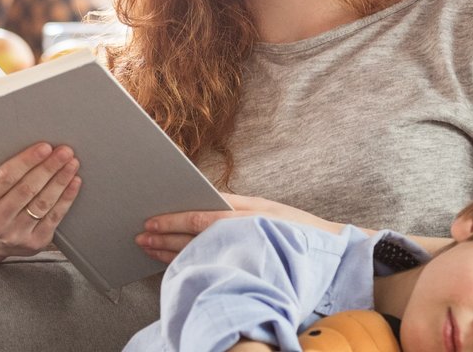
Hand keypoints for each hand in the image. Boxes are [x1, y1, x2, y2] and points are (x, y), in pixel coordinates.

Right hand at [0, 140, 82, 259]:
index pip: (5, 178)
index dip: (27, 161)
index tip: (45, 147)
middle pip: (28, 190)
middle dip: (49, 168)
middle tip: (65, 151)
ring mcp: (15, 234)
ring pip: (43, 204)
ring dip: (61, 181)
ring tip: (72, 163)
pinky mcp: (33, 243)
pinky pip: (53, 218)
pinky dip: (66, 199)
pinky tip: (74, 182)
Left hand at [135, 193, 340, 262]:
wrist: (332, 250)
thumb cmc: (294, 228)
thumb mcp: (265, 209)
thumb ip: (233, 208)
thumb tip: (198, 205)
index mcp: (246, 210)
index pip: (201, 215)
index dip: (173, 219)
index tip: (150, 221)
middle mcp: (245, 229)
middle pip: (195, 235)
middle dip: (165, 237)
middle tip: (140, 237)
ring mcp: (248, 249)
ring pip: (201, 252)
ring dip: (172, 252)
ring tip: (148, 249)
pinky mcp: (253, 267)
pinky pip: (215, 267)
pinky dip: (193, 266)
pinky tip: (176, 265)